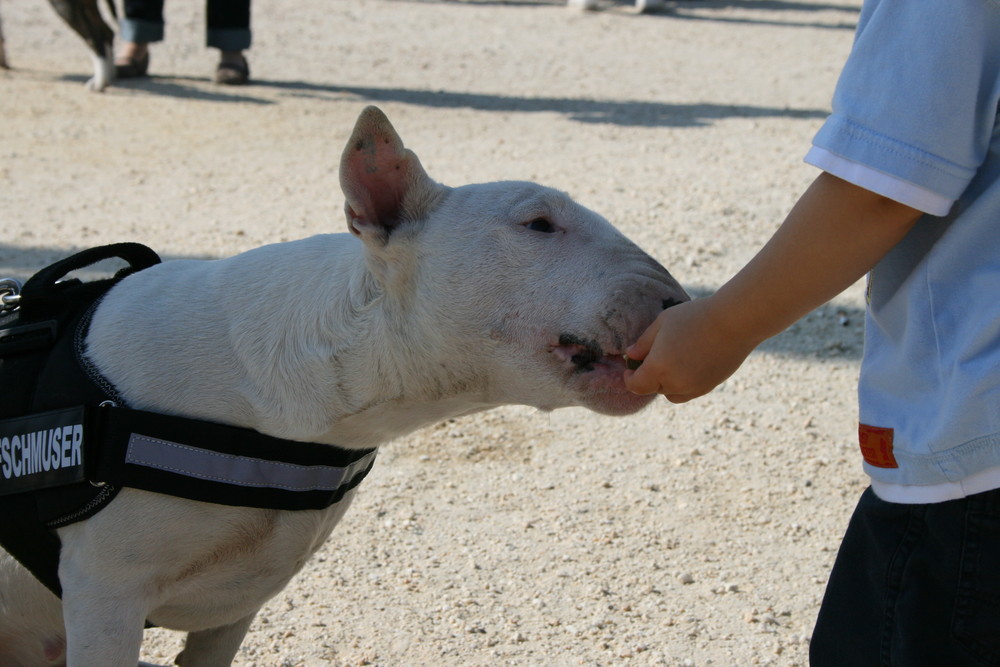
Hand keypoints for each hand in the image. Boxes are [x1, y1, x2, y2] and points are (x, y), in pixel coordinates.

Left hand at [623, 297, 756, 402]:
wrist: (734, 322)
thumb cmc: (695, 316)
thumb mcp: (662, 323)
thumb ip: (643, 342)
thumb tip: (631, 355)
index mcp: (658, 368)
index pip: (636, 386)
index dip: (629, 379)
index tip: (630, 368)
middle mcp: (675, 383)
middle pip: (653, 389)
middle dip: (648, 377)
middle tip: (651, 358)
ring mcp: (694, 387)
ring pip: (672, 394)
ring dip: (666, 383)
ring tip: (671, 361)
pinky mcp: (709, 386)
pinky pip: (689, 392)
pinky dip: (683, 384)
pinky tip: (688, 363)